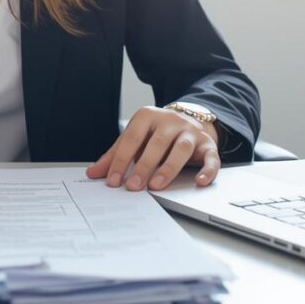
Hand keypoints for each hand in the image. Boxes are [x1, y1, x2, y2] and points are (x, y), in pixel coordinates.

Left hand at [86, 105, 220, 191]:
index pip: (131, 138)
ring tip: (156, 186)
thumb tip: (93, 173)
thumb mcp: (135, 139)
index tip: (112, 180)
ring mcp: (190, 132)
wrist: (189, 120)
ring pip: (181, 149)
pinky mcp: (208, 145)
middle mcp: (170, 121)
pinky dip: (207, 171)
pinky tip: (198, 182)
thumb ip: (115, 155)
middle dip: (143, 167)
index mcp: (148, 116)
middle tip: (132, 187)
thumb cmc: (156, 133)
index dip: (121, 160)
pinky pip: (211, 158)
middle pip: (156, 144)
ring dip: (168, 169)